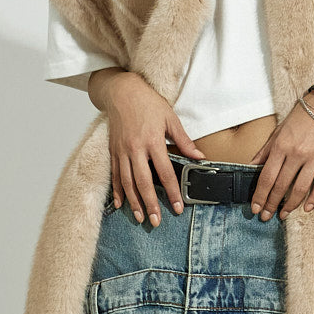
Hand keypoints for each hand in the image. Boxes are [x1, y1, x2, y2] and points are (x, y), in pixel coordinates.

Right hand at [103, 73, 206, 225]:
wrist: (121, 91)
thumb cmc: (147, 102)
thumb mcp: (170, 118)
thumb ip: (184, 140)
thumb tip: (199, 157)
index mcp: (153, 141)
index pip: (165, 172)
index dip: (172, 192)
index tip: (177, 207)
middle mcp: (135, 148)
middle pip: (143, 182)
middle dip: (151, 204)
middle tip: (156, 221)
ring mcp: (122, 151)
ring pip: (127, 182)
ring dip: (134, 202)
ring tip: (140, 217)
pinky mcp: (113, 151)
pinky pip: (115, 175)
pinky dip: (118, 191)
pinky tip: (121, 204)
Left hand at [247, 96, 313, 218]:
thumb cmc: (303, 115)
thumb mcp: (279, 130)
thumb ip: (265, 151)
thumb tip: (250, 167)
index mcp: (281, 146)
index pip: (266, 177)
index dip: (259, 196)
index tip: (255, 208)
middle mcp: (297, 153)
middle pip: (281, 186)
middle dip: (271, 204)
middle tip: (265, 217)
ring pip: (300, 189)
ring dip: (290, 205)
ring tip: (283, 214)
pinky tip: (306, 208)